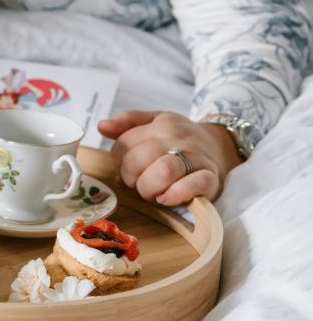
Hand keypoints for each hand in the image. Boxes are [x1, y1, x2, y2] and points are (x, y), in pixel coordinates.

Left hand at [97, 109, 242, 204]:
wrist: (219, 147)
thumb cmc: (180, 138)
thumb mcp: (154, 121)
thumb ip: (127, 122)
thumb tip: (102, 126)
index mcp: (160, 124)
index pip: (125, 142)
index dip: (118, 161)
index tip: (125, 168)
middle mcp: (177, 138)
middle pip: (140, 158)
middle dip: (131, 177)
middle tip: (136, 183)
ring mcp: (195, 158)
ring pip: (163, 171)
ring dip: (148, 187)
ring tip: (150, 193)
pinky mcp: (210, 177)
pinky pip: (193, 185)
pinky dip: (175, 195)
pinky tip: (166, 199)